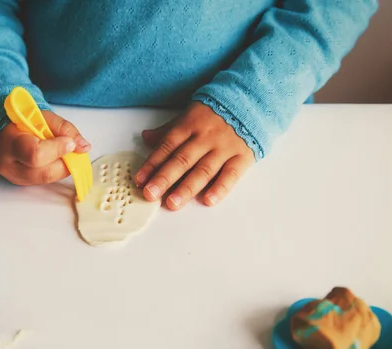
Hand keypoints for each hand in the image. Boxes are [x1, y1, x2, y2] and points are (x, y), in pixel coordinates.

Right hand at [0, 110, 90, 184]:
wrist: (4, 133)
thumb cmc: (22, 123)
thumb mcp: (43, 117)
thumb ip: (65, 129)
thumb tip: (83, 147)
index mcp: (10, 141)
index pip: (35, 153)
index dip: (57, 149)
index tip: (69, 142)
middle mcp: (9, 164)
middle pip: (44, 173)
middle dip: (64, 162)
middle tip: (70, 149)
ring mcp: (16, 177)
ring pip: (48, 180)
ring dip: (62, 167)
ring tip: (61, 152)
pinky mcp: (23, 184)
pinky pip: (46, 182)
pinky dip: (56, 171)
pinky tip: (53, 159)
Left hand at [135, 102, 254, 209]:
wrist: (252, 101)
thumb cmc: (215, 112)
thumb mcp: (189, 115)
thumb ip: (168, 130)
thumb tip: (145, 138)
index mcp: (189, 125)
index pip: (167, 146)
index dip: (152, 164)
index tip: (139, 181)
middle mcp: (205, 138)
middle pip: (182, 160)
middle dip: (164, 178)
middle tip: (150, 195)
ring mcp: (224, 147)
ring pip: (203, 170)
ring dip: (187, 188)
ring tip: (172, 203)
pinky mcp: (243, 156)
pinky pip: (231, 174)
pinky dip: (220, 188)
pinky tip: (208, 201)